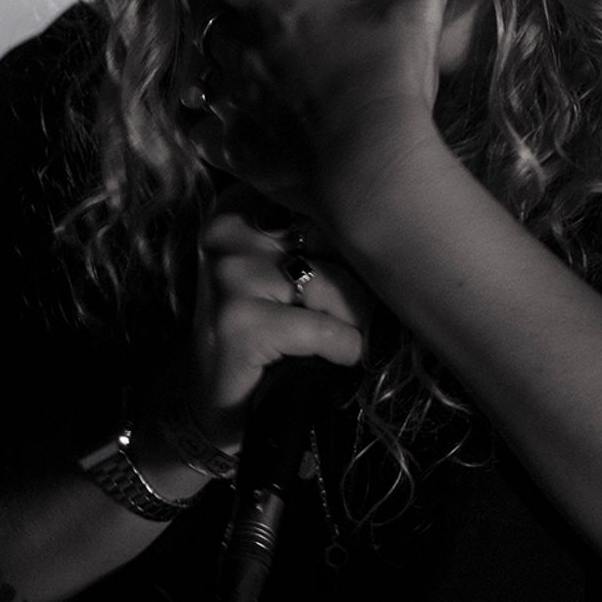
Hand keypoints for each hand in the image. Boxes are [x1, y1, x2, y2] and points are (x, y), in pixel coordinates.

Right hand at [174, 183, 377, 454]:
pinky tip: (336, 357)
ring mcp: (229, 275)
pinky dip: (343, 347)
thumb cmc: (261, 329)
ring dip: (353, 320)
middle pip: (333, 239)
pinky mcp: (239, 322)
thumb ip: (317, 237)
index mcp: (238, 205)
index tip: (357, 270)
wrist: (213, 398)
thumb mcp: (283, 269)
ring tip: (343, 338)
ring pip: (331, 284)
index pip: (324, 203)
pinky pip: (321, 328)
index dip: (353, 242)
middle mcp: (227, 230)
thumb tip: (388, 229)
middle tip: (358, 314)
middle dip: (357, 283)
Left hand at [177, 0, 473, 232]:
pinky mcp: (234, 150)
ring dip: (216, 71)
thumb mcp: (416, 14)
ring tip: (242, 75)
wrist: (374, 171)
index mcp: (276, 11)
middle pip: (207, 21)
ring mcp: (233, 103)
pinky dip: (209, 127)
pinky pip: (201, 131)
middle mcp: (241, 51)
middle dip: (220, 18)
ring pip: (203, 74)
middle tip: (240, 18)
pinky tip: (229, 127)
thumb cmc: (390, 84)